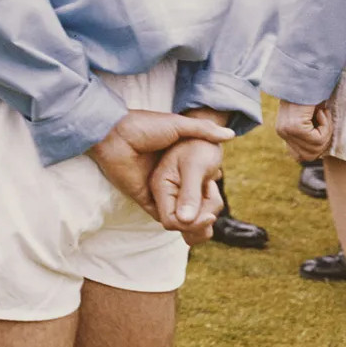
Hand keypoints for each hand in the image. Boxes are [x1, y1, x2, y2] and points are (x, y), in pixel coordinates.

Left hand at [88, 110, 233, 218]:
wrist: (114, 133)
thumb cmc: (144, 126)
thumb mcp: (177, 125)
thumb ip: (202, 129)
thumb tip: (230, 135)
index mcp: (174, 159)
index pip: (197, 177)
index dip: (209, 183)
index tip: (217, 181)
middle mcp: (166, 175)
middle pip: (189, 197)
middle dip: (204, 206)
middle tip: (215, 207)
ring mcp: (155, 188)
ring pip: (178, 210)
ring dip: (192, 217)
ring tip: (208, 216)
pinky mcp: (144, 197)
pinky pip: (162, 214)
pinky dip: (175, 221)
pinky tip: (189, 221)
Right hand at [150, 139, 225, 243]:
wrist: (205, 135)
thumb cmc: (199, 145)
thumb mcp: (195, 167)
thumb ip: (189, 193)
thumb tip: (185, 221)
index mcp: (160, 187)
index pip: (170, 221)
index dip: (192, 223)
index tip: (211, 214)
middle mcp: (165, 195)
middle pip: (184, 226)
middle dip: (204, 215)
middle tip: (210, 189)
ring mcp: (176, 197)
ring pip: (194, 224)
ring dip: (209, 209)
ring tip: (211, 185)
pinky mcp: (187, 198)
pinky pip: (199, 216)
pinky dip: (210, 207)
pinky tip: (211, 188)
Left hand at [276, 99, 333, 161]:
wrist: (306, 77)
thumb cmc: (312, 94)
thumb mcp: (309, 117)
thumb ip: (311, 134)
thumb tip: (319, 151)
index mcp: (283, 131)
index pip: (299, 157)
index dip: (315, 148)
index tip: (319, 130)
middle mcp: (282, 132)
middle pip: (310, 156)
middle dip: (323, 140)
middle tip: (323, 120)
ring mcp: (287, 131)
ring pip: (317, 147)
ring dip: (326, 131)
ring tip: (321, 114)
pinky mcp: (295, 127)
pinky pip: (318, 138)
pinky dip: (325, 126)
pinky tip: (320, 112)